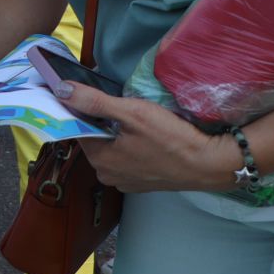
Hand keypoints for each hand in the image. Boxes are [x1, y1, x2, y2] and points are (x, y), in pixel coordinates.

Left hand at [54, 82, 238, 192]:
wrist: (211, 164)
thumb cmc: (172, 138)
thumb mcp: (132, 113)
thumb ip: (95, 102)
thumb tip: (61, 89)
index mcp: (100, 161)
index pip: (80, 129)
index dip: (87, 111)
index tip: (99, 97)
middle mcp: (109, 176)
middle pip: (97, 140)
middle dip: (106, 123)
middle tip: (127, 108)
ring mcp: (128, 182)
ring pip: (115, 149)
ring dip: (122, 134)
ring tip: (141, 121)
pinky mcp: (145, 183)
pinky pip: (131, 159)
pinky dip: (135, 147)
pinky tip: (151, 138)